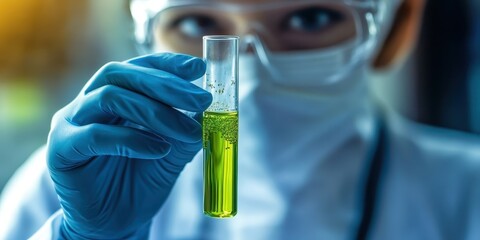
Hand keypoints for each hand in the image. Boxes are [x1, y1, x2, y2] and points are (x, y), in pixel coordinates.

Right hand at [46, 53, 210, 238]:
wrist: (113, 224)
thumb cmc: (139, 184)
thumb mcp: (171, 154)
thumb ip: (185, 131)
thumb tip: (209, 112)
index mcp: (113, 97)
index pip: (137, 68)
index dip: (167, 64)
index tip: (199, 68)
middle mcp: (88, 103)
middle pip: (120, 74)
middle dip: (165, 84)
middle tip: (201, 100)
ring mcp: (71, 124)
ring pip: (108, 97)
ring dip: (154, 111)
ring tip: (187, 132)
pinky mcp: (62, 150)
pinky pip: (96, 135)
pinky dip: (132, 139)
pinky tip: (159, 150)